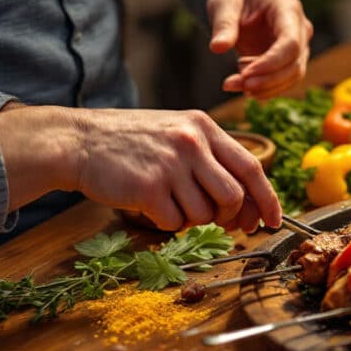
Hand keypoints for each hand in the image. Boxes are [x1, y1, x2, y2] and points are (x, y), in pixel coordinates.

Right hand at [67, 108, 281, 230]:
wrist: (77, 141)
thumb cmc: (132, 143)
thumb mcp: (178, 132)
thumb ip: (212, 158)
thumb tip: (247, 201)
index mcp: (204, 127)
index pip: (252, 167)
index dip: (268, 198)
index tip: (273, 220)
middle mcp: (192, 143)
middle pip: (234, 196)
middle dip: (231, 216)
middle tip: (219, 220)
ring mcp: (170, 165)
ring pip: (206, 213)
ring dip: (194, 218)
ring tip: (172, 202)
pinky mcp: (148, 188)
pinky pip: (175, 223)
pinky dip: (167, 223)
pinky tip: (151, 205)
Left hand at [204, 0, 312, 99]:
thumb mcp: (224, 4)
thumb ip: (223, 24)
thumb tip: (217, 47)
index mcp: (289, 10)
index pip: (290, 44)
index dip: (271, 63)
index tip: (245, 74)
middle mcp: (301, 30)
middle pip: (295, 64)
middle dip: (267, 80)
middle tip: (235, 85)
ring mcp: (299, 47)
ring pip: (293, 76)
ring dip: (265, 87)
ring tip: (233, 84)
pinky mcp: (290, 60)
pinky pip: (284, 80)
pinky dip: (265, 89)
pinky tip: (241, 86)